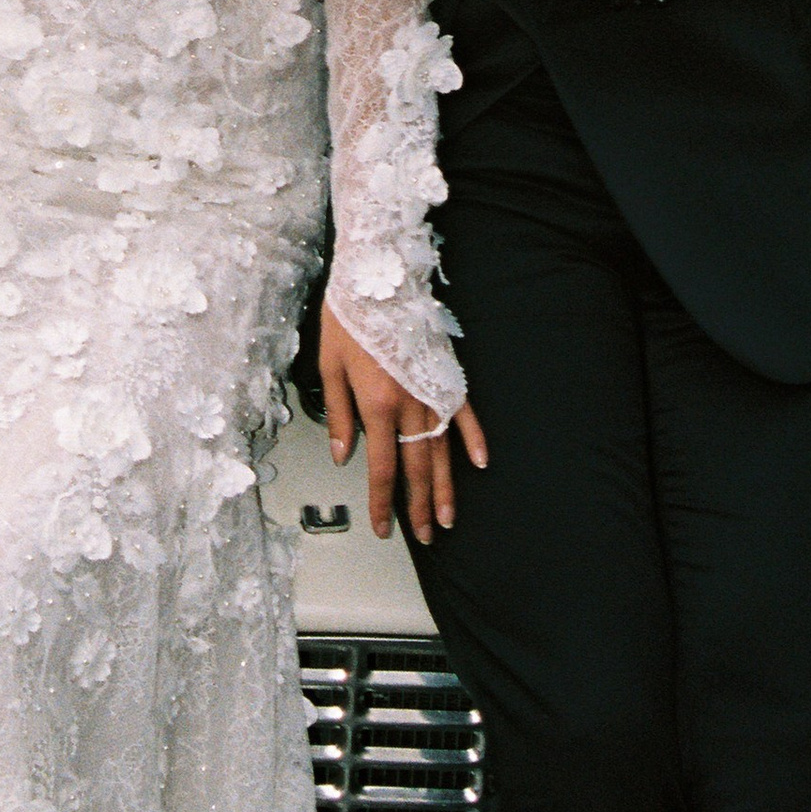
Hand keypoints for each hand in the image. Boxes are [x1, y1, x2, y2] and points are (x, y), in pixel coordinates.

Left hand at [319, 310, 486, 544]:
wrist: (378, 275)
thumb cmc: (350, 316)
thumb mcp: (329, 366)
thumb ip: (340, 416)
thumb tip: (343, 456)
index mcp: (376, 404)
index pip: (381, 469)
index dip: (383, 503)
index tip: (383, 527)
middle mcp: (409, 404)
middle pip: (417, 468)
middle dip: (419, 507)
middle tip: (424, 536)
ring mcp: (432, 391)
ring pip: (442, 450)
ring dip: (446, 487)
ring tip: (448, 517)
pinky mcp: (446, 376)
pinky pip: (464, 414)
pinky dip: (473, 439)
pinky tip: (481, 462)